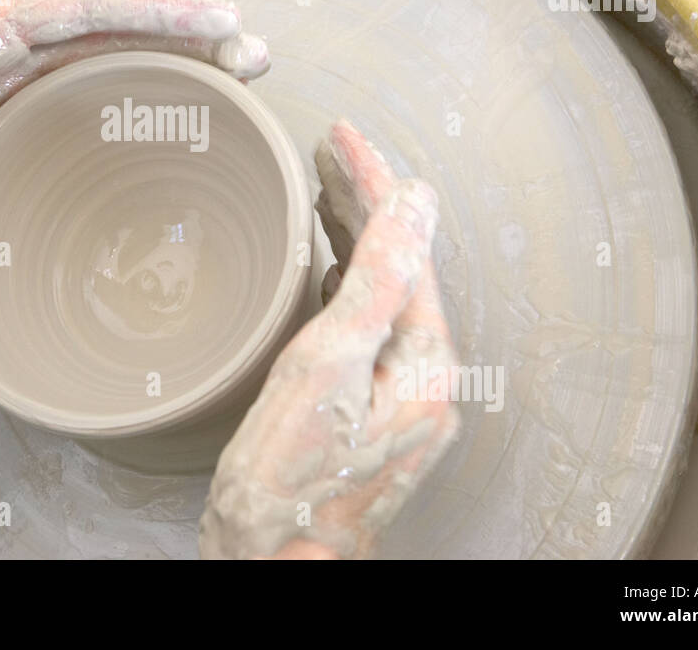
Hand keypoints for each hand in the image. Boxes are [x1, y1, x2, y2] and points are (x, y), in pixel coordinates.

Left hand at [0, 0, 268, 333]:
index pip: (81, 12)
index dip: (153, 12)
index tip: (218, 21)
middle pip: (108, 38)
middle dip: (184, 39)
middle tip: (251, 53)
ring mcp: (4, 112)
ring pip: (105, 75)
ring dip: (170, 72)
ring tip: (235, 81)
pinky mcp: (6, 159)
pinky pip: (82, 125)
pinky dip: (133, 117)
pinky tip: (169, 126)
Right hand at [199, 120, 459, 559]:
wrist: (273, 560)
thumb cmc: (289, 483)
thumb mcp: (327, 368)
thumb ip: (375, 281)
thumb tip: (417, 206)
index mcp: (425, 363)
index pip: (407, 247)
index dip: (374, 181)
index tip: (343, 137)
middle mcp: (423, 377)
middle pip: (400, 265)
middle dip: (367, 199)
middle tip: (332, 148)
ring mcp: (397, 394)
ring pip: (383, 289)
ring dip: (356, 234)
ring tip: (329, 185)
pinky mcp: (368, 407)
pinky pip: (366, 322)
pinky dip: (345, 280)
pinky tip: (329, 268)